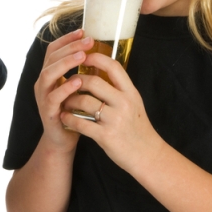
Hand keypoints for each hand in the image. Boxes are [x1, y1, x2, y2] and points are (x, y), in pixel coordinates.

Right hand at [33, 29, 93, 153]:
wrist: (64, 139)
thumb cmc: (73, 111)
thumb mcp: (75, 87)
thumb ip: (80, 71)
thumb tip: (96, 51)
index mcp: (50, 74)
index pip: (54, 50)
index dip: (67, 39)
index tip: (83, 31)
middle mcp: (43, 83)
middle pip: (51, 58)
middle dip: (70, 47)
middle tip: (88, 41)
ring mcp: (43, 97)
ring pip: (48, 75)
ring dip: (65, 63)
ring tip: (82, 56)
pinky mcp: (47, 112)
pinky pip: (53, 97)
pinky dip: (64, 88)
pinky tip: (77, 81)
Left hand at [61, 51, 161, 173]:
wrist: (147, 155)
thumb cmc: (137, 127)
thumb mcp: (134, 103)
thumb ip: (119, 88)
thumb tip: (100, 69)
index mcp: (131, 92)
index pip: (113, 67)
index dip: (96, 58)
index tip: (83, 56)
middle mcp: (124, 103)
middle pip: (94, 82)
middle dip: (76, 81)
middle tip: (68, 82)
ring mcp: (115, 120)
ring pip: (84, 101)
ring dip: (70, 100)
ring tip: (65, 101)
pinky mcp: (106, 136)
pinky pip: (81, 123)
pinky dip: (69, 118)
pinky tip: (65, 117)